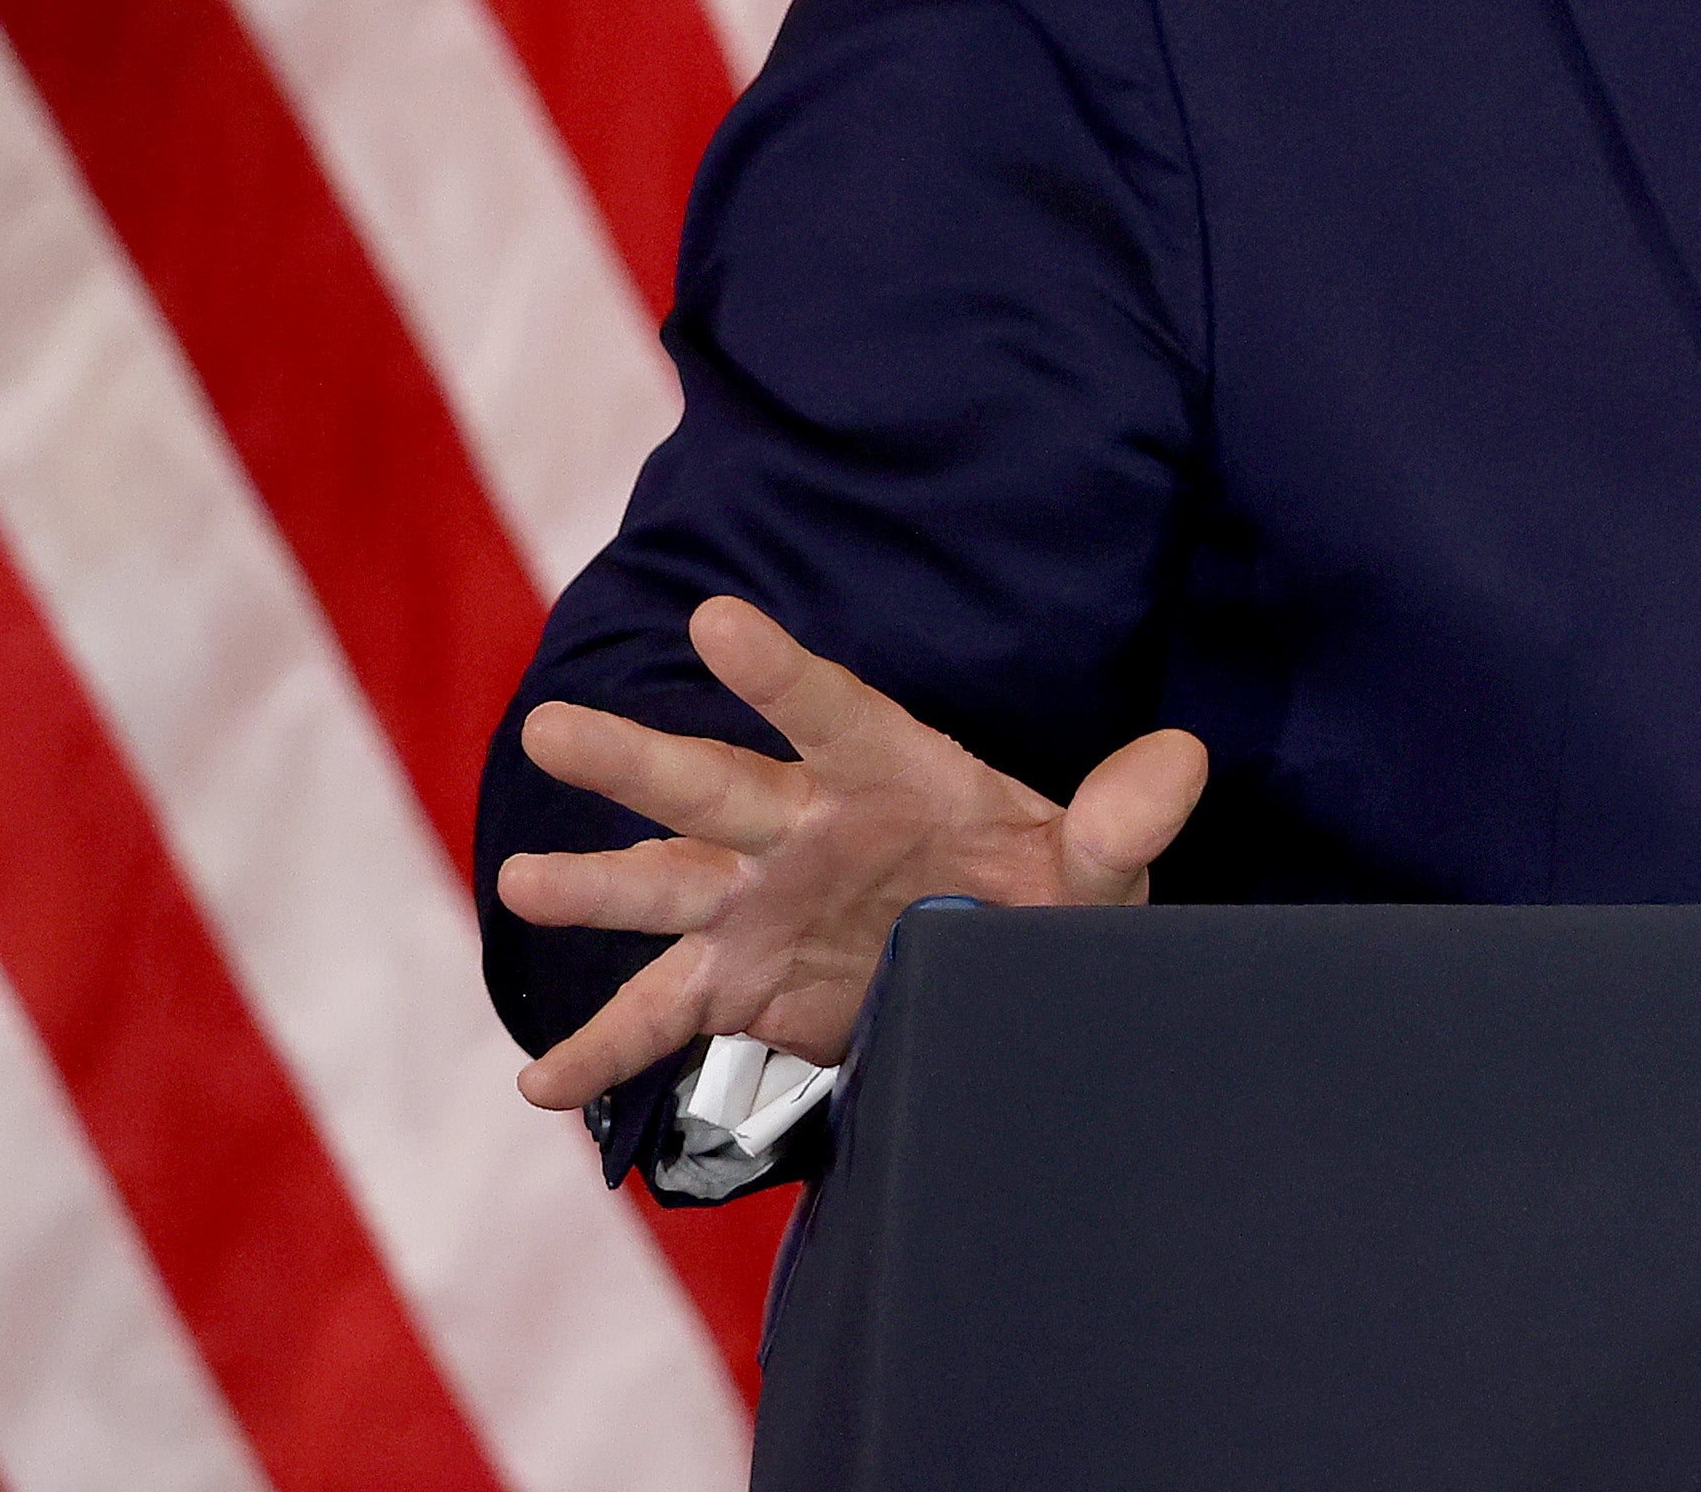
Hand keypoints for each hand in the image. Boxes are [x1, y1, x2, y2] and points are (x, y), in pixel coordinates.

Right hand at [489, 595, 1210, 1112]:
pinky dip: (603, 1049)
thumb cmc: (1050, 892)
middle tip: (551, 727)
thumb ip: (1122, 819)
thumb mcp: (1097, 868)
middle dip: (634, 759)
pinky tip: (542, 1083)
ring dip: (594, 885)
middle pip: (712, 784)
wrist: (1011, 966)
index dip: (775, 667)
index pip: (828, 708)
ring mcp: (760, 902)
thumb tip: (1180, 764)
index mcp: (888, 770)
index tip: (716, 618)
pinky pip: (661, 1015)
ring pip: (664, 885)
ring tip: (520, 880)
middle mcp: (804, 824)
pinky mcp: (742, 980)